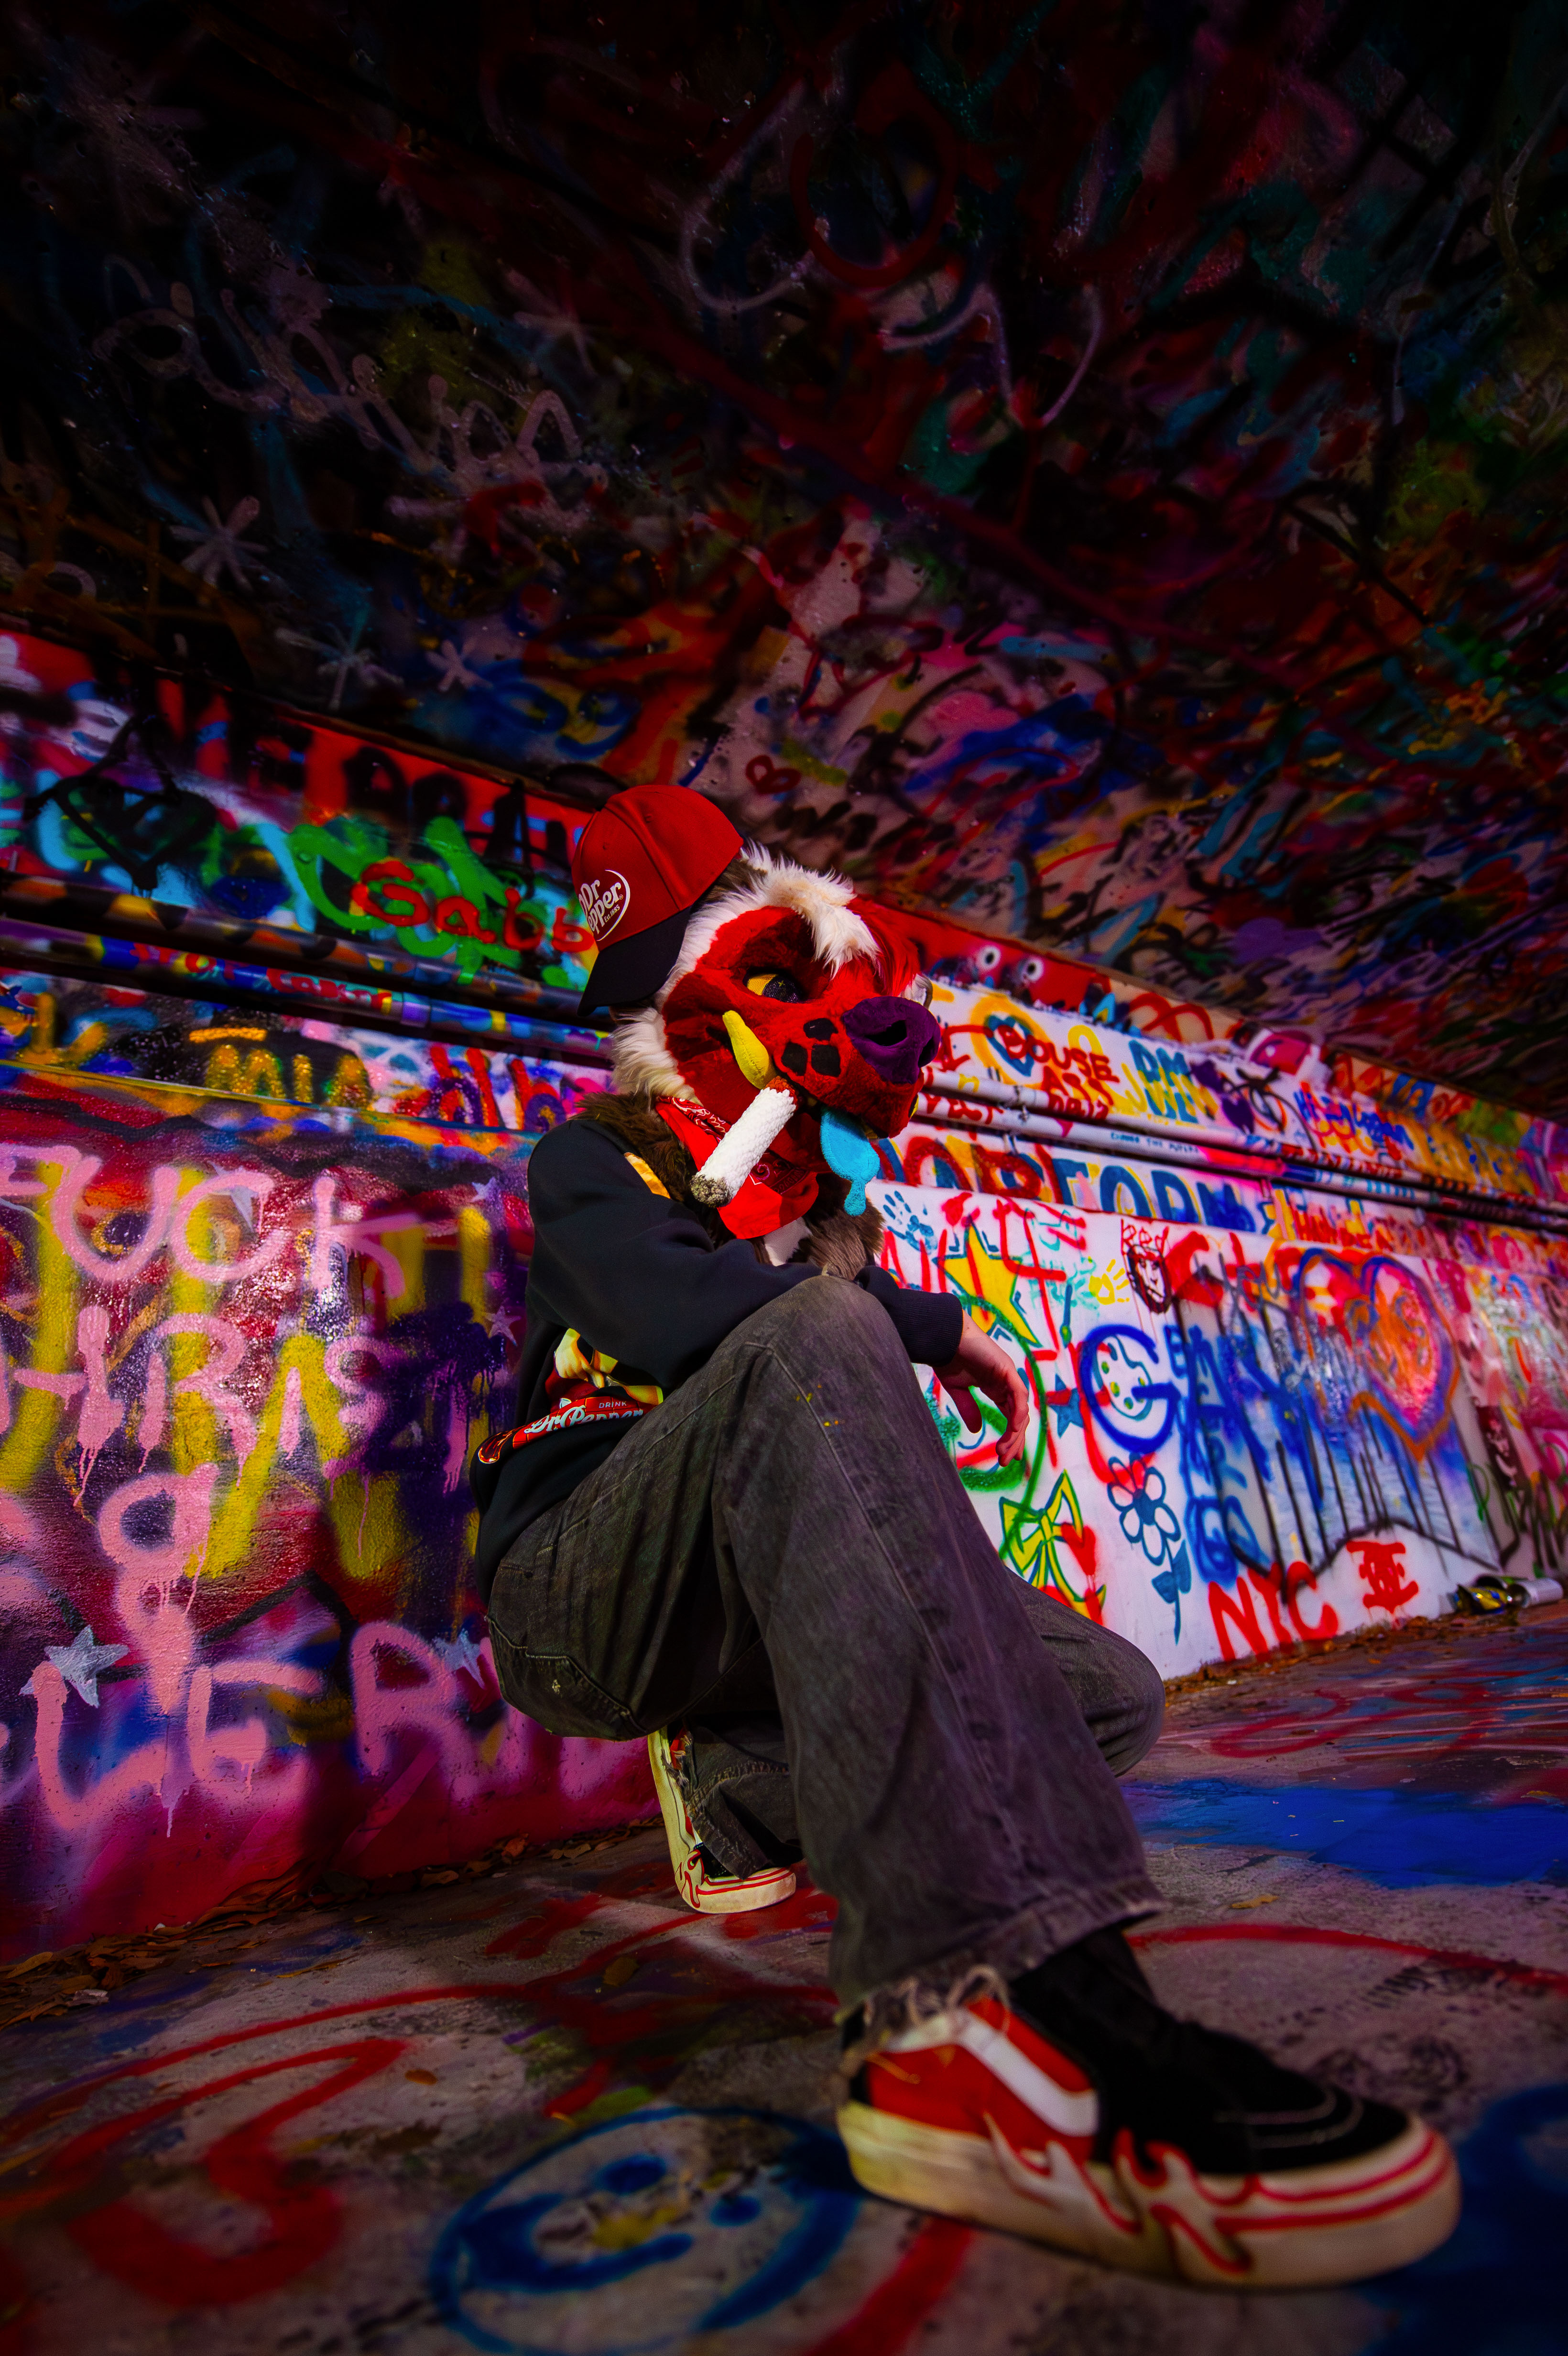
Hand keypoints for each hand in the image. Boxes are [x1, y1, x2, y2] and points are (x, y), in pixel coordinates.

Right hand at [934, 1313, 1029, 1465]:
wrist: (943, 1337)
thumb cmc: (948, 1357)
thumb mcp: (958, 1390)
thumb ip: (969, 1409)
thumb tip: (977, 1430)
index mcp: (996, 1386)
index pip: (1010, 1415)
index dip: (1011, 1436)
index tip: (1007, 1456)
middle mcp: (1006, 1382)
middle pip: (1018, 1417)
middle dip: (1014, 1440)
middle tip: (1006, 1461)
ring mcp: (1008, 1375)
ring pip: (1020, 1409)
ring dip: (1015, 1433)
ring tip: (1004, 1452)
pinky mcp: (1006, 1369)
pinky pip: (1018, 1394)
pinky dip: (1018, 1412)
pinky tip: (1013, 1429)